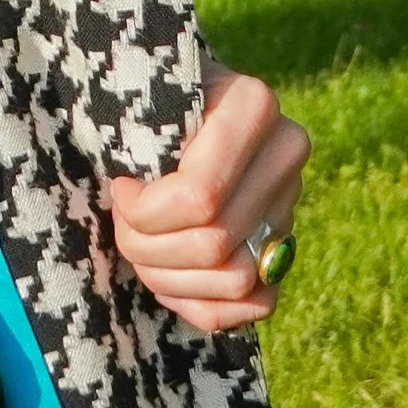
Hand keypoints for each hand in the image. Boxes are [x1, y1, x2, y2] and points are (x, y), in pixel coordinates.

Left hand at [108, 63, 307, 335]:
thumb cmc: (141, 106)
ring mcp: (289, 203)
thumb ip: (131, 132)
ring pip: (235, 279)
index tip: (119, 188)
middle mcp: (284, 154)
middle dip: (149, 246)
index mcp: (252, 106)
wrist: (171, 111)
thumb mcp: (133, 102)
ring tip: (140, 245)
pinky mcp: (284, 247)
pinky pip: (254, 305)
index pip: (199, 196)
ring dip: (169, 277)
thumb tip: (127, 190)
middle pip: (213, 242)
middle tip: (121, 220)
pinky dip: (202, 303)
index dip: (143, 211)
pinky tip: (167, 276)